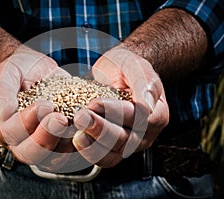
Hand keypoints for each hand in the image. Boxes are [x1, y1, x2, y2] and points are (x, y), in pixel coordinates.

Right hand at [0, 45, 73, 170]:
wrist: (36, 71)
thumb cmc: (19, 72)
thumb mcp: (6, 74)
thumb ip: (2, 92)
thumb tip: (6, 112)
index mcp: (0, 126)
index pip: (10, 132)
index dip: (26, 122)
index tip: (44, 104)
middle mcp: (18, 141)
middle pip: (29, 154)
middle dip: (45, 139)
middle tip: (60, 119)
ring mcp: (40, 145)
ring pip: (51, 160)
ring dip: (65, 145)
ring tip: (76, 124)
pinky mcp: (61, 144)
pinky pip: (71, 155)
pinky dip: (81, 145)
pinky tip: (88, 129)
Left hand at [73, 45, 168, 167]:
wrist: (112, 72)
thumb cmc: (125, 67)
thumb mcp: (134, 65)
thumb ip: (143, 82)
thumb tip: (148, 106)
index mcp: (157, 113)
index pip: (140, 119)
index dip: (116, 113)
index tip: (95, 103)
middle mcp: (145, 133)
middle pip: (125, 140)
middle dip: (100, 129)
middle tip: (80, 116)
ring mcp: (128, 144)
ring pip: (112, 156)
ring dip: (92, 145)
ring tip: (76, 133)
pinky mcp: (111, 149)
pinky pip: (101, 158)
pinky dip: (87, 152)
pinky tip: (75, 139)